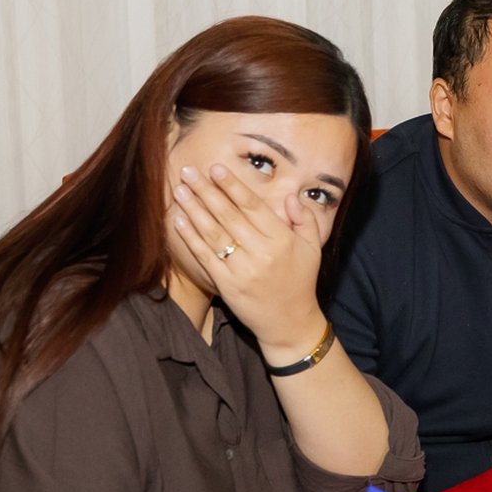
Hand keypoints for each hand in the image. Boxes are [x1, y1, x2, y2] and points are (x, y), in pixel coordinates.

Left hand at [170, 163, 323, 353]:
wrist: (290, 323)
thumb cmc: (301, 282)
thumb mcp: (313, 249)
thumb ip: (305, 220)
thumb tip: (290, 197)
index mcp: (282, 240)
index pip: (253, 207)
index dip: (233, 186)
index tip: (216, 169)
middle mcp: (262, 252)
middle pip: (229, 215)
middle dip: (207, 191)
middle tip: (188, 171)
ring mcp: (243, 269)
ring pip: (214, 233)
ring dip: (194, 209)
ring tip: (180, 190)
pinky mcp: (227, 284)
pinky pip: (205, 255)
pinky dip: (190, 236)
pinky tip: (179, 220)